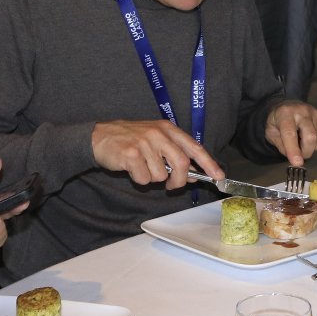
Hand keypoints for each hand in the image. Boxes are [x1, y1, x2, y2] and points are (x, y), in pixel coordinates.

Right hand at [92, 120, 222, 188]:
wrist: (98, 137)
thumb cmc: (129, 140)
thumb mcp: (155, 140)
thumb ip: (174, 154)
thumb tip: (194, 174)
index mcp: (168, 129)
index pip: (194, 147)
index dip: (209, 163)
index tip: (219, 176)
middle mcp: (159, 134)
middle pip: (182, 164)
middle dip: (179, 181)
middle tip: (171, 186)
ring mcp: (145, 143)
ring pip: (161, 176)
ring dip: (152, 179)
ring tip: (141, 167)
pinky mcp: (131, 155)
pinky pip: (144, 179)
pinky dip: (139, 179)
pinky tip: (131, 168)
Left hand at [264, 101, 316, 164]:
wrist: (287, 106)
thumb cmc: (278, 122)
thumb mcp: (271, 133)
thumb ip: (281, 146)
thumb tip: (295, 158)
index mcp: (285, 114)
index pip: (290, 133)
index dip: (293, 150)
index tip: (297, 163)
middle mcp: (302, 111)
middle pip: (310, 137)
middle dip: (305, 152)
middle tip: (299, 154)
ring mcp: (316, 113)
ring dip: (310, 148)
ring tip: (301, 141)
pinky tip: (309, 137)